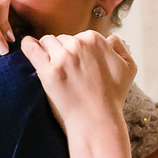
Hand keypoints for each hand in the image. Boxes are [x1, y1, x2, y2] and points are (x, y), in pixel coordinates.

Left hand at [21, 32, 136, 128]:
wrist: (97, 120)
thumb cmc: (112, 97)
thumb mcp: (129, 67)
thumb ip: (120, 47)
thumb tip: (109, 38)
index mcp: (95, 40)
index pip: (78, 36)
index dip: (77, 51)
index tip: (78, 64)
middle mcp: (78, 44)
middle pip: (61, 38)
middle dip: (63, 51)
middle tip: (68, 71)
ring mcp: (62, 57)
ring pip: (46, 42)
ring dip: (47, 51)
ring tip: (52, 66)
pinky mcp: (48, 71)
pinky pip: (31, 48)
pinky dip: (28, 45)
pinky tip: (27, 44)